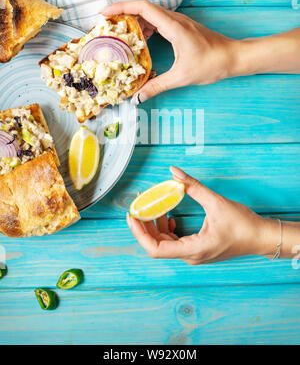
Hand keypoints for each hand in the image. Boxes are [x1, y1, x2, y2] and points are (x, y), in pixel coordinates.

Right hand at [101, 0, 237, 101]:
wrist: (234, 57)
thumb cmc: (212, 64)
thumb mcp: (182, 77)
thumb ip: (157, 86)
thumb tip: (138, 97)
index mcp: (174, 27)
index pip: (143, 8)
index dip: (121, 7)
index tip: (104, 13)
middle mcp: (175, 19)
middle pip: (143, 8)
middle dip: (122, 14)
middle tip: (107, 26)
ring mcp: (179, 22)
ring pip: (151, 14)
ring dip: (134, 20)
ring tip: (120, 34)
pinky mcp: (182, 27)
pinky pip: (158, 21)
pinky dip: (145, 27)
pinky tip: (141, 41)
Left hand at [126, 166, 278, 264]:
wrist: (260, 238)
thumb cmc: (243, 225)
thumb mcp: (216, 202)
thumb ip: (193, 186)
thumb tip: (174, 172)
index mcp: (193, 249)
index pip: (156, 249)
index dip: (140, 233)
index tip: (132, 216)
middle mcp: (191, 256)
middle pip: (157, 245)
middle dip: (145, 225)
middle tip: (139, 205)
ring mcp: (193, 254)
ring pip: (165, 243)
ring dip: (156, 225)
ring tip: (154, 206)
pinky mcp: (196, 249)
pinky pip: (174, 241)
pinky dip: (167, 228)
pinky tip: (169, 215)